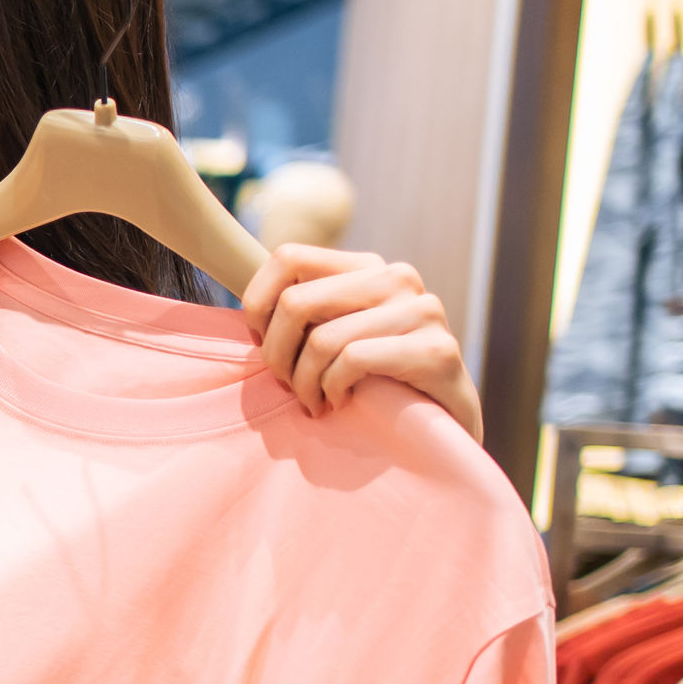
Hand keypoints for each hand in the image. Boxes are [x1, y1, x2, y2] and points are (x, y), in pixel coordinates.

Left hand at [238, 244, 481, 439]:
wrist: (443, 426)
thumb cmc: (374, 381)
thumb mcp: (332, 334)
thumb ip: (299, 311)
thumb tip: (238, 292)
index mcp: (366, 266)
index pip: (287, 257)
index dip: (258, 304)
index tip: (262, 344)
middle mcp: (398, 277)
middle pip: (296, 302)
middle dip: (277, 355)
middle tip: (287, 386)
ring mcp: (423, 310)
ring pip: (322, 339)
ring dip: (305, 383)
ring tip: (314, 402)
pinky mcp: (438, 349)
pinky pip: (353, 361)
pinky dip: (333, 389)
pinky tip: (340, 404)